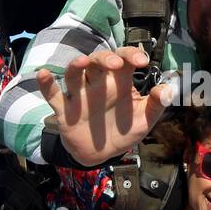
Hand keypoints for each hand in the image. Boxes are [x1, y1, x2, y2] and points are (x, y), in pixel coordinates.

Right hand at [35, 47, 171, 165]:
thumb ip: (156, 105)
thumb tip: (168, 89)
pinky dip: (46, 84)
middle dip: (106, 58)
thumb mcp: (144, 121)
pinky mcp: (65, 110)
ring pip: (74, 74)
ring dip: (76, 66)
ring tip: (81, 63)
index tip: (142, 62)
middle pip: (98, 60)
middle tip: (117, 64)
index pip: (124, 59)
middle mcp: (98, 84)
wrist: (100, 155)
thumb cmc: (122, 131)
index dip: (132, 55)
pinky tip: (42, 74)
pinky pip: (52, 95)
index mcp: (119, 82)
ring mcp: (80, 96)